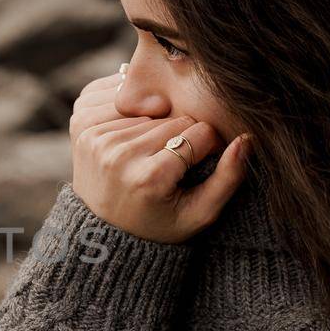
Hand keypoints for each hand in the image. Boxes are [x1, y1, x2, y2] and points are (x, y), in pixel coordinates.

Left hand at [68, 74, 252, 243]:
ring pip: (151, 109)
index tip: (200, 160)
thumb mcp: (200, 214)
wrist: (102, 229)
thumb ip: (229, 179)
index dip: (207, 145)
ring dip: (158, 124)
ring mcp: (97, 139)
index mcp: (150, 177)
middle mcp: (119, 155)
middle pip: (174, 119)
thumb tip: (247, 138)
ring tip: (152, 151)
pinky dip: (133, 113)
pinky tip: (133, 135)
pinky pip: (121, 100)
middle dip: (182, 135)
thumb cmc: (159, 224)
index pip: (200, 133)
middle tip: (174, 158)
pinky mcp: (82, 127)